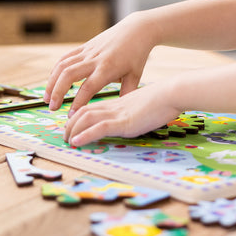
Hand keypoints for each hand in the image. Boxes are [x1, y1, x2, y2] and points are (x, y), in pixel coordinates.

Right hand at [43, 13, 155, 113]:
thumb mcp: (135, 76)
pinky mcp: (84, 46)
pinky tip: (52, 83)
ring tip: (47, 99)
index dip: (78, 102)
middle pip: (69, 75)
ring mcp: (88, 51)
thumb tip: (119, 115)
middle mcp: (95, 59)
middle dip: (58, 93)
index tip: (72, 115)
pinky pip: (65, 58)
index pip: (88, 87)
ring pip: (63, 66)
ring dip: (52, 82)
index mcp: (108, 68)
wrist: (136, 30)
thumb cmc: (137, 55)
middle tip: (52, 108)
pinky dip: (55, 70)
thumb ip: (126, 94)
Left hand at [63, 82, 180, 146]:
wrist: (171, 93)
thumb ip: (133, 112)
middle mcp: (113, 107)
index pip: (91, 108)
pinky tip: (77, 142)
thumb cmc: (162, 100)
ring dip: (73, 130)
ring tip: (67, 141)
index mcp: (117, 103)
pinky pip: (99, 128)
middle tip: (65, 137)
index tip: (72, 127)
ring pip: (86, 118)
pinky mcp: (124, 122)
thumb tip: (131, 120)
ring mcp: (118, 114)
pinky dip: (85, 135)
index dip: (77, 116)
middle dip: (70, 125)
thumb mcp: (142, 106)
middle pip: (83, 112)